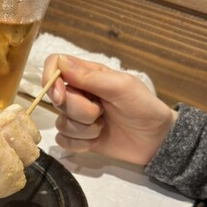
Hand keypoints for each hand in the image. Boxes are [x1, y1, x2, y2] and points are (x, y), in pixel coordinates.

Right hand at [42, 54, 176, 164]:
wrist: (156, 140)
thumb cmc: (143, 107)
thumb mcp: (122, 87)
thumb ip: (90, 77)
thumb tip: (60, 62)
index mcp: (86, 75)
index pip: (54, 65)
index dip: (51, 80)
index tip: (62, 96)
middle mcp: (78, 93)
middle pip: (56, 99)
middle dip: (80, 111)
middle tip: (102, 113)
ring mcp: (77, 117)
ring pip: (60, 123)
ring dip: (84, 129)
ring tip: (104, 127)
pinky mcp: (78, 138)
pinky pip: (63, 141)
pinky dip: (80, 144)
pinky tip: (96, 141)